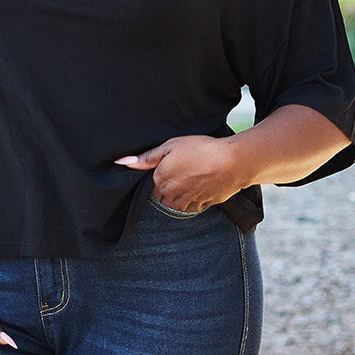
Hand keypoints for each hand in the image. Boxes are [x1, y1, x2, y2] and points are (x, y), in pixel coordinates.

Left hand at [115, 134, 245, 211]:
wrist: (233, 162)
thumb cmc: (201, 150)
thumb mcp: (171, 146)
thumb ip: (146, 158)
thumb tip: (122, 163)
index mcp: (160, 181)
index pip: (149, 189)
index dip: (156, 180)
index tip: (166, 172)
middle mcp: (171, 196)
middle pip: (161, 199)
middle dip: (166, 191)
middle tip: (180, 176)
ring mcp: (187, 203)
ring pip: (175, 206)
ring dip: (178, 198)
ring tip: (190, 181)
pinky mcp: (202, 206)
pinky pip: (191, 207)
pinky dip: (192, 200)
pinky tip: (200, 187)